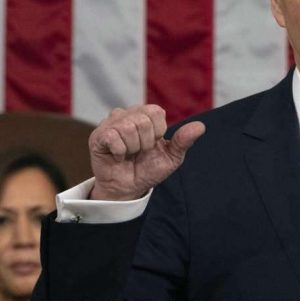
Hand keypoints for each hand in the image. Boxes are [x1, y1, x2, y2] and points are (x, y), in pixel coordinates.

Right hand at [88, 105, 205, 200]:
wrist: (130, 188)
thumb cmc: (150, 169)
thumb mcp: (172, 156)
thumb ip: (184, 140)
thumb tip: (201, 127)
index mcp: (146, 114)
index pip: (156, 112)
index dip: (158, 132)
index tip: (153, 144)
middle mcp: (127, 114)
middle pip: (143, 120)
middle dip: (146, 142)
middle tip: (139, 152)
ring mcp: (110, 123)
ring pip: (128, 127)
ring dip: (132, 148)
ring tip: (129, 154)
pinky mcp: (98, 136)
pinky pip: (113, 136)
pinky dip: (120, 151)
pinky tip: (118, 156)